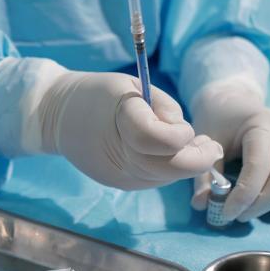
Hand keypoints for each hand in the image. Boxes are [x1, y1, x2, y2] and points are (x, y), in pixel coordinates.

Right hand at [38, 71, 222, 189]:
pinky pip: (155, 179)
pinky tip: (166, 153)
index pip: (165, 141)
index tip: (186, 127)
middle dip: (200, 159)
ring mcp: (121, 176)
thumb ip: (162, 107)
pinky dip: (168, 167)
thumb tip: (186, 135)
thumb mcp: (131, 86)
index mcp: (122, 125)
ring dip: (185, 163)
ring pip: (168, 178)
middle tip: (212, 146)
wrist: (56, 117)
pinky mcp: (121, 184)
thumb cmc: (97, 94)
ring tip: (189, 144)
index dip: (182, 135)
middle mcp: (122, 158)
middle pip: (173, 169)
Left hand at [190, 78, 269, 221]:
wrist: (235, 103)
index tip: (226, 213)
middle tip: (238, 215)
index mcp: (260, 126)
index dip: (244, 195)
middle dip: (261, 203)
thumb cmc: (220, 123)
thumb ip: (205, 175)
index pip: (259, 166)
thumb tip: (203, 205)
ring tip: (259, 206)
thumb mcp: (206, 143)